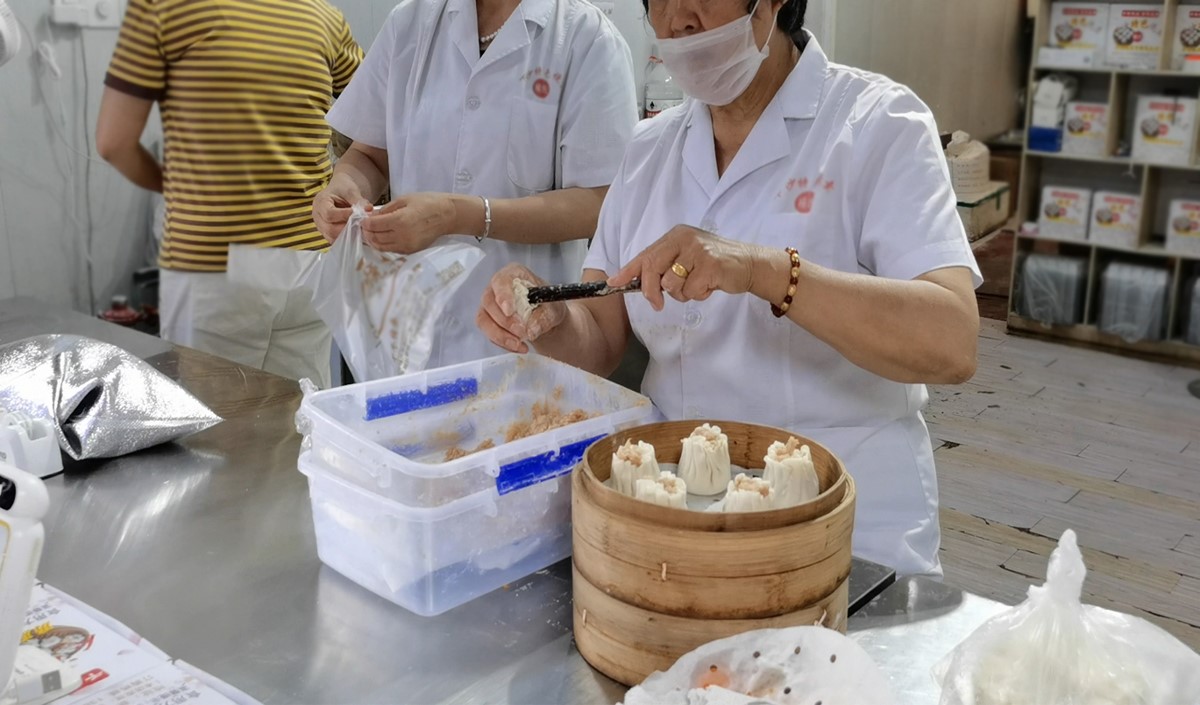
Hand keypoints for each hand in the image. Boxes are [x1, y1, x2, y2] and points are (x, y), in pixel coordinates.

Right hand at [313, 186, 364, 241]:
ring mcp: (321, 225)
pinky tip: (355, 233)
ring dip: (347, 235)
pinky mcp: (326, 232)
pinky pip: (335, 239)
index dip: (344, 216)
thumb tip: (368, 209)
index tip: (357, 214)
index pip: (329, 213)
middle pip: (329, 228)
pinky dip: (346, 238)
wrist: (340, 190)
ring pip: (332, 236)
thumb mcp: (351, 190)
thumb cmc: (343, 188)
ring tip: (359, 229)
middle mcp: (317, 215)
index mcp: (320, 202)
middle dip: (347, 228)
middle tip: (361, 225)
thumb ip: (358, 200)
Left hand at [361, 192, 459, 253]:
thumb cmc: (427, 203)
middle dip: (366, 232)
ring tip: (372, 232)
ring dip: (373, 240)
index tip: (362, 218)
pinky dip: (383, 245)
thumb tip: (371, 217)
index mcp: (399, 221)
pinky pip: (391, 250)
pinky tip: (383, 237)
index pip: (373, 225)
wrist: (447, 215)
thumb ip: (385, 210)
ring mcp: (407, 245)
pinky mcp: (411, 251)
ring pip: (381, 247)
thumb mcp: (404, 200)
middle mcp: (402, 236)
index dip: (364, 222)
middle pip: (374, 238)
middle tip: (364, 226)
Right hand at [477, 263, 567, 352]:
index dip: (503, 295)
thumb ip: (544, 317)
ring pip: (484, 320)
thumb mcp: (553, 309)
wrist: (546, 319)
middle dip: (506, 321)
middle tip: (522, 332)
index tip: (509, 310)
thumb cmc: (547, 305)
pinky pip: (488, 333)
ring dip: (501, 335)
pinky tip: (519, 347)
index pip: (502, 280)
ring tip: (520, 344)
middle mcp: (496, 287)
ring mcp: (489, 304)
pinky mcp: (487, 321)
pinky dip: (503, 342)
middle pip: (490, 302)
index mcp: (513, 274)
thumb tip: (531, 329)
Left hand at [608, 225, 762, 310]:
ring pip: (672, 284)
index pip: (645, 254)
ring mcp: (698, 250)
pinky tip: (710, 285)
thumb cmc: (714, 264)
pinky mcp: (710, 265)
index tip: (613, 283)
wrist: (749, 263)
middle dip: (651, 291)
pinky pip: (691, 291)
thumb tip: (638, 282)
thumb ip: (665, 266)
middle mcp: (684, 238)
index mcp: (675, 236)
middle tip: (657, 304)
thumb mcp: (687, 258)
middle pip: (652, 268)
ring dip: (683, 294)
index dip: (628, 270)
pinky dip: (699, 295)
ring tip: (698, 285)